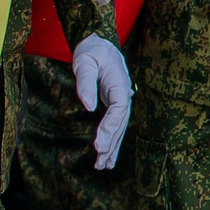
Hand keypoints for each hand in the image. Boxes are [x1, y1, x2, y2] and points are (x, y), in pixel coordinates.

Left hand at [71, 35, 132, 168]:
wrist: (99, 43)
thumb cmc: (92, 51)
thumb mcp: (84, 61)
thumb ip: (86, 82)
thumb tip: (88, 106)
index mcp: (119, 84)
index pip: (119, 110)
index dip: (110, 127)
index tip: (99, 143)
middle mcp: (124, 94)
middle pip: (121, 123)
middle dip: (112, 143)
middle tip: (100, 161)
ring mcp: (121, 99)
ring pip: (120, 126)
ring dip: (113, 146)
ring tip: (104, 166)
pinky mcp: (114, 103)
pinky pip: (115, 124)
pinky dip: (112, 139)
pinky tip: (107, 154)